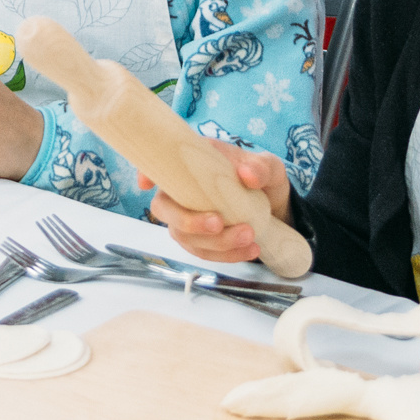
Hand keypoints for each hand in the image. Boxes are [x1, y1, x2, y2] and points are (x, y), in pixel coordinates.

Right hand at [141, 143, 291, 263]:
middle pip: (163, 209)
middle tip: (218, 223)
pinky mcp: (200, 239)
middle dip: (187, 221)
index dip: (146, 173)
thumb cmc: (262, 177)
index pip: (160, 165)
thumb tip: (247, 175)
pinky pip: (203, 253)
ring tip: (249, 236)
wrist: (274, 205)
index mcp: (192, 163)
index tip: (146, 184)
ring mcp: (188, 217)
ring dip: (214, 242)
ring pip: (183, 236)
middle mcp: (182, 191)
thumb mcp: (268, 166)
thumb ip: (259, 168)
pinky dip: (225, 255)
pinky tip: (249, 250)